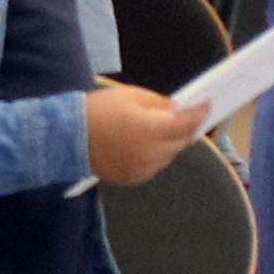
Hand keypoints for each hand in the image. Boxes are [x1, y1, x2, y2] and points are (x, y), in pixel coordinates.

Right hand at [81, 85, 205, 186]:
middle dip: (186, 128)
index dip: (200, 113)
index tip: (207, 104)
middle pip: (182, 141)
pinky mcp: (133, 178)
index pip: (186, 123)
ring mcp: (143, 168)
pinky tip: (145, 144)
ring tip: (161, 129)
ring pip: (169, 155)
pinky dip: (156, 155)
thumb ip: (159, 104)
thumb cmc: (98, 111)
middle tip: (186, 116)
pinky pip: (155, 166)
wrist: (67, 138)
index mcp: (151, 129)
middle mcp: (151, 153)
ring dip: (171, 142)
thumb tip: (178, 110)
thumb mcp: (130, 96)